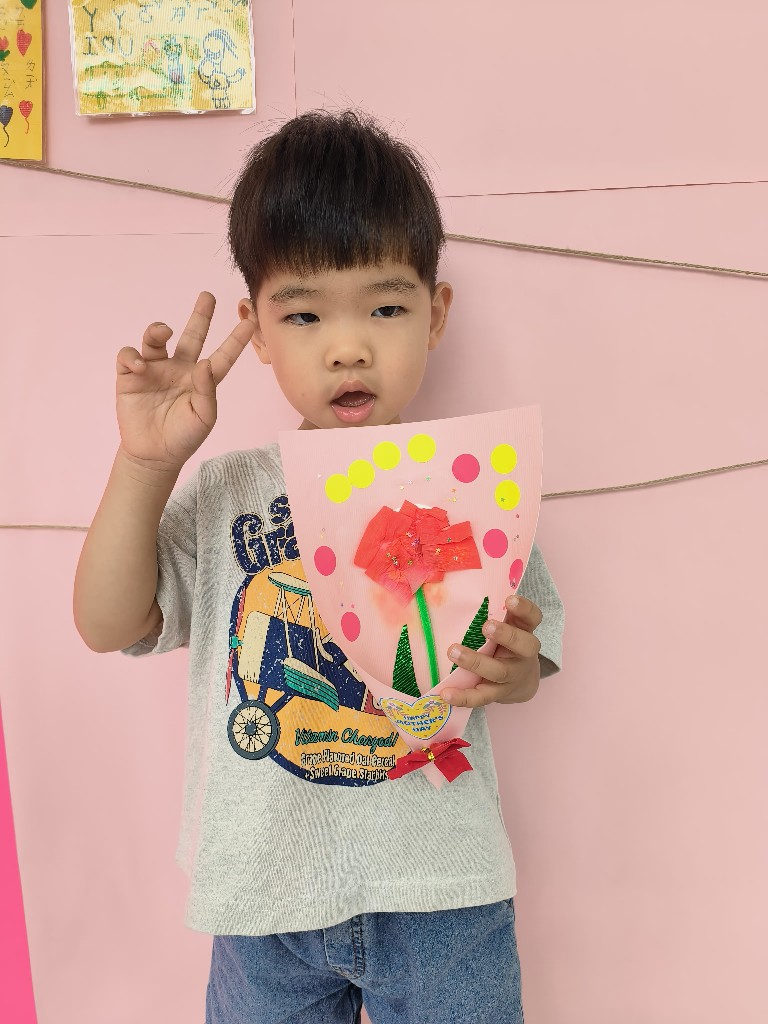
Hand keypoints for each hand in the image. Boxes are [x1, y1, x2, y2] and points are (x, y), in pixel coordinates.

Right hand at [116, 291, 253, 470]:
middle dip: (200, 315)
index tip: (251, 320)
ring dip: (158, 330)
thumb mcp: (203, 417)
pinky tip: (140, 366)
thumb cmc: (183, 437)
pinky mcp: (130, 375)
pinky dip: (132, 355)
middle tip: (208, 296)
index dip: (236, 339)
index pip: (222, 355)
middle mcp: (179, 369)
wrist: (154, 455)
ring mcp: (154, 370)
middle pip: (191, 336)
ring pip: (156, 338)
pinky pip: (129, 355)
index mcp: (201, 379)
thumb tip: (204, 363)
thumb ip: (207, 391)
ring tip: (163, 333)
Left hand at [441, 595, 541, 706]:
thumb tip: (462, 590)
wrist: (520, 682)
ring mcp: (512, 676)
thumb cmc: (507, 645)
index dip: (524, 608)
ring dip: (476, 662)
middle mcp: (523, 654)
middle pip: (523, 645)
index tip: (509, 599)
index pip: (532, 617)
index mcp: (525, 631)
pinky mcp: (498, 694)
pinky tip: (446, 694)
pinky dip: (463, 696)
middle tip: (487, 626)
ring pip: (499, 672)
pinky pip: (481, 696)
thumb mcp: (508, 627)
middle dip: (506, 635)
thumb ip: (495, 613)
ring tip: (453, 652)